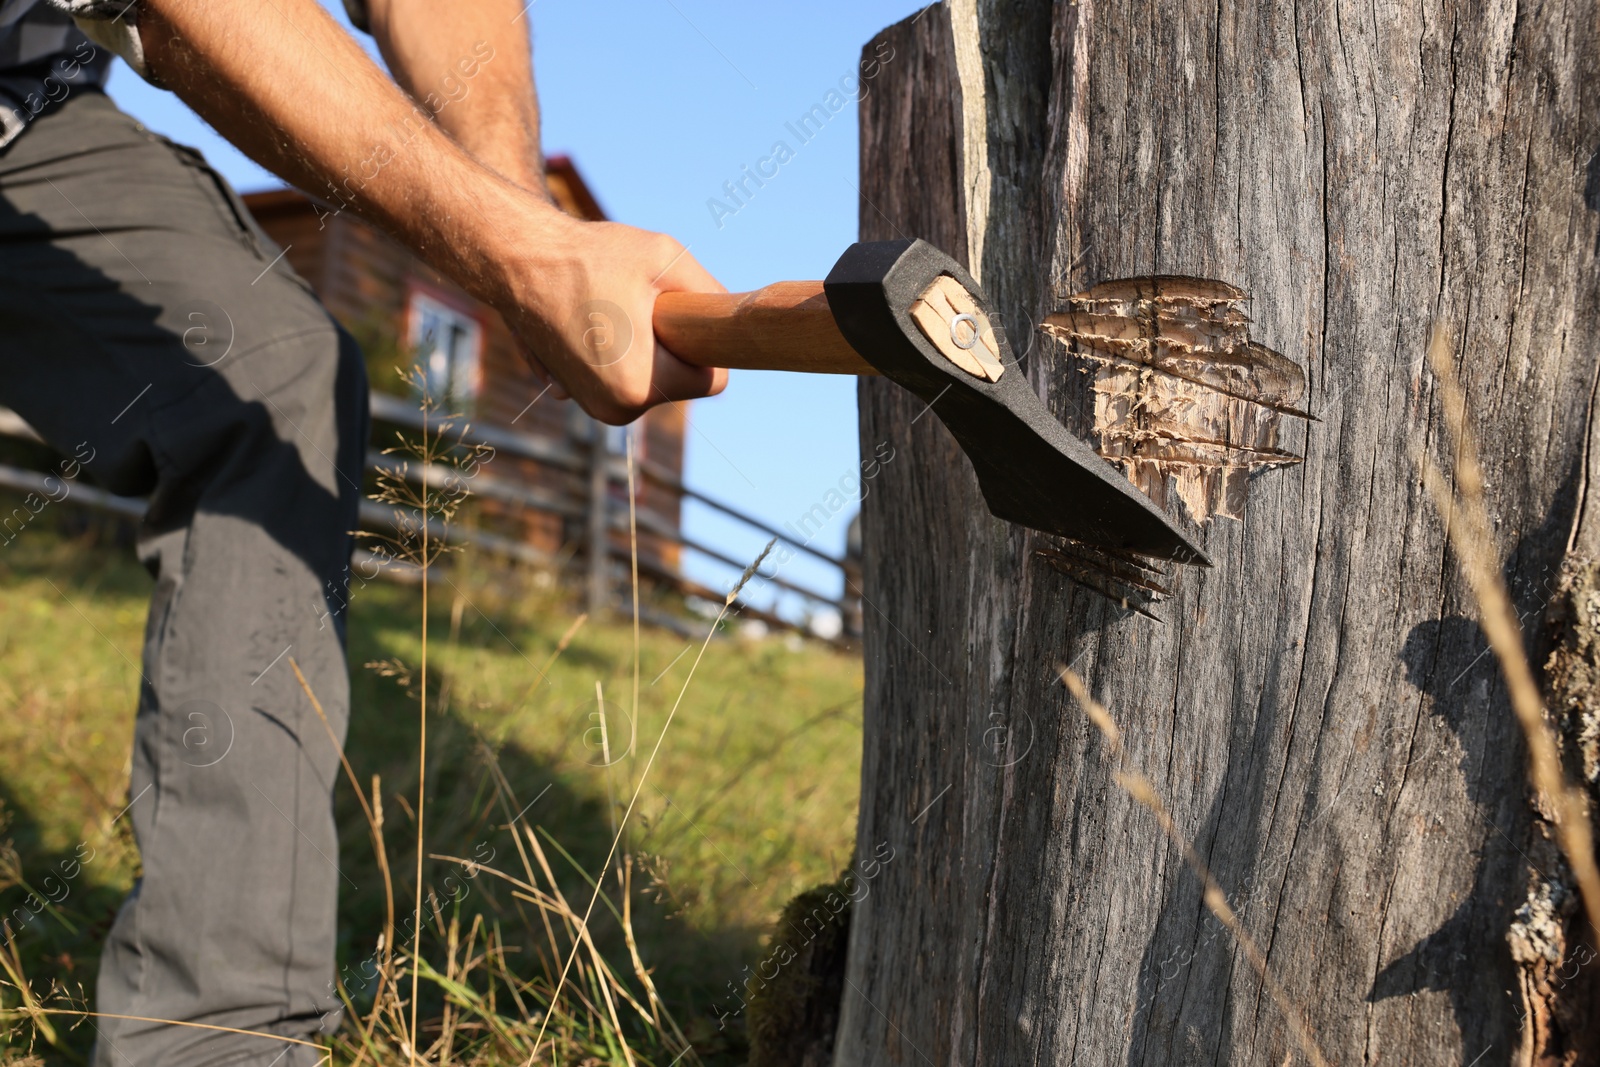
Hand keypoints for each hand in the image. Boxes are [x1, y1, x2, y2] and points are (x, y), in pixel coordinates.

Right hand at [497, 211, 729, 424]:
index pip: (712, 380)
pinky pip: (623, 377)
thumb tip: (734, 321)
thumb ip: (711, 292)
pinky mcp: (575, 397)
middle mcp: (615, 411)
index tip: (679, 311)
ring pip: (652, 380)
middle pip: (680, 383)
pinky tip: (591, 320)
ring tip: (613, 309)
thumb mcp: (667, 258)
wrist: (516, 259)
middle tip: (639, 304)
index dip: (704, 341)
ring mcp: (592, 408)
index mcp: (640, 387)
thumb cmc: (589, 256)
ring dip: (646, 349)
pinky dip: (618, 352)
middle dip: (672, 346)